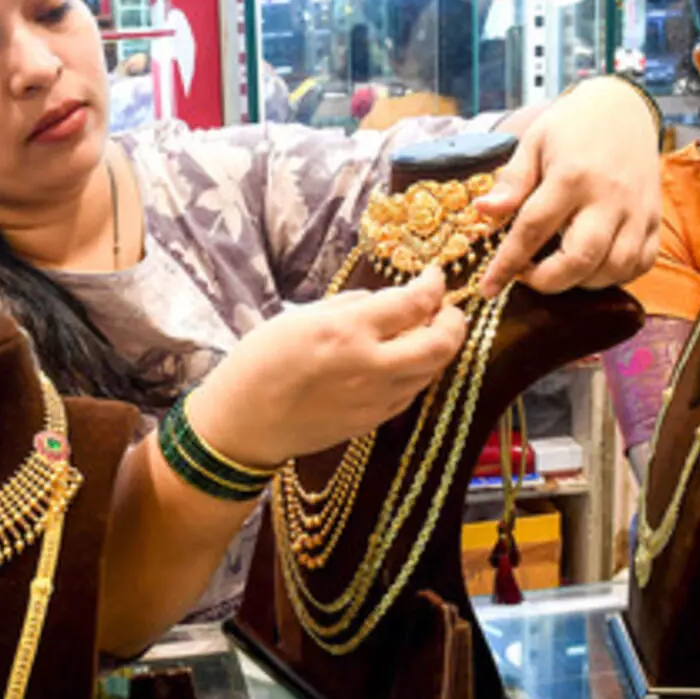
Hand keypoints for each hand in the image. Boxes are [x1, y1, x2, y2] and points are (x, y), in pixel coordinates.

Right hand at [186, 266, 466, 466]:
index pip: (414, 303)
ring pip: (432, 371)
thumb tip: (389, 301)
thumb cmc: (261, 362)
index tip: (434, 276)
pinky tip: (405, 361)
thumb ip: (352, 306)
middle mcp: (370, 366)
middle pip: (441, 343)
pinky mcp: (373, 421)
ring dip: (438, 347)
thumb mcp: (302, 316)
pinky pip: (411, 392)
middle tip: (446, 308)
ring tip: (427, 331)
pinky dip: (419, 372)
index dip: (433, 285)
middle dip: (454, 321)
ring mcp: (375, 398)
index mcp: (347, 331)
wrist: (245, 423)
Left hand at [477, 77, 661, 295]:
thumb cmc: (572, 126)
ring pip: (614, 268)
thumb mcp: (534, 143)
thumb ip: (512, 182)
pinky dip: (616, 275)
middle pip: (580, 260)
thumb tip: (483, 212)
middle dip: (548, 281)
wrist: (624, 107)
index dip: (507, 264)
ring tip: (560, 268)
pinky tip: (594, 265)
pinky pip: (641, 264)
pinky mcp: (655, 219)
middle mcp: (608, 198)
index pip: (533, 230)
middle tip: (528, 276)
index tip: (488, 287)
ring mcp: (637, 211)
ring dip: (582, 281)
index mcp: (572, 177)